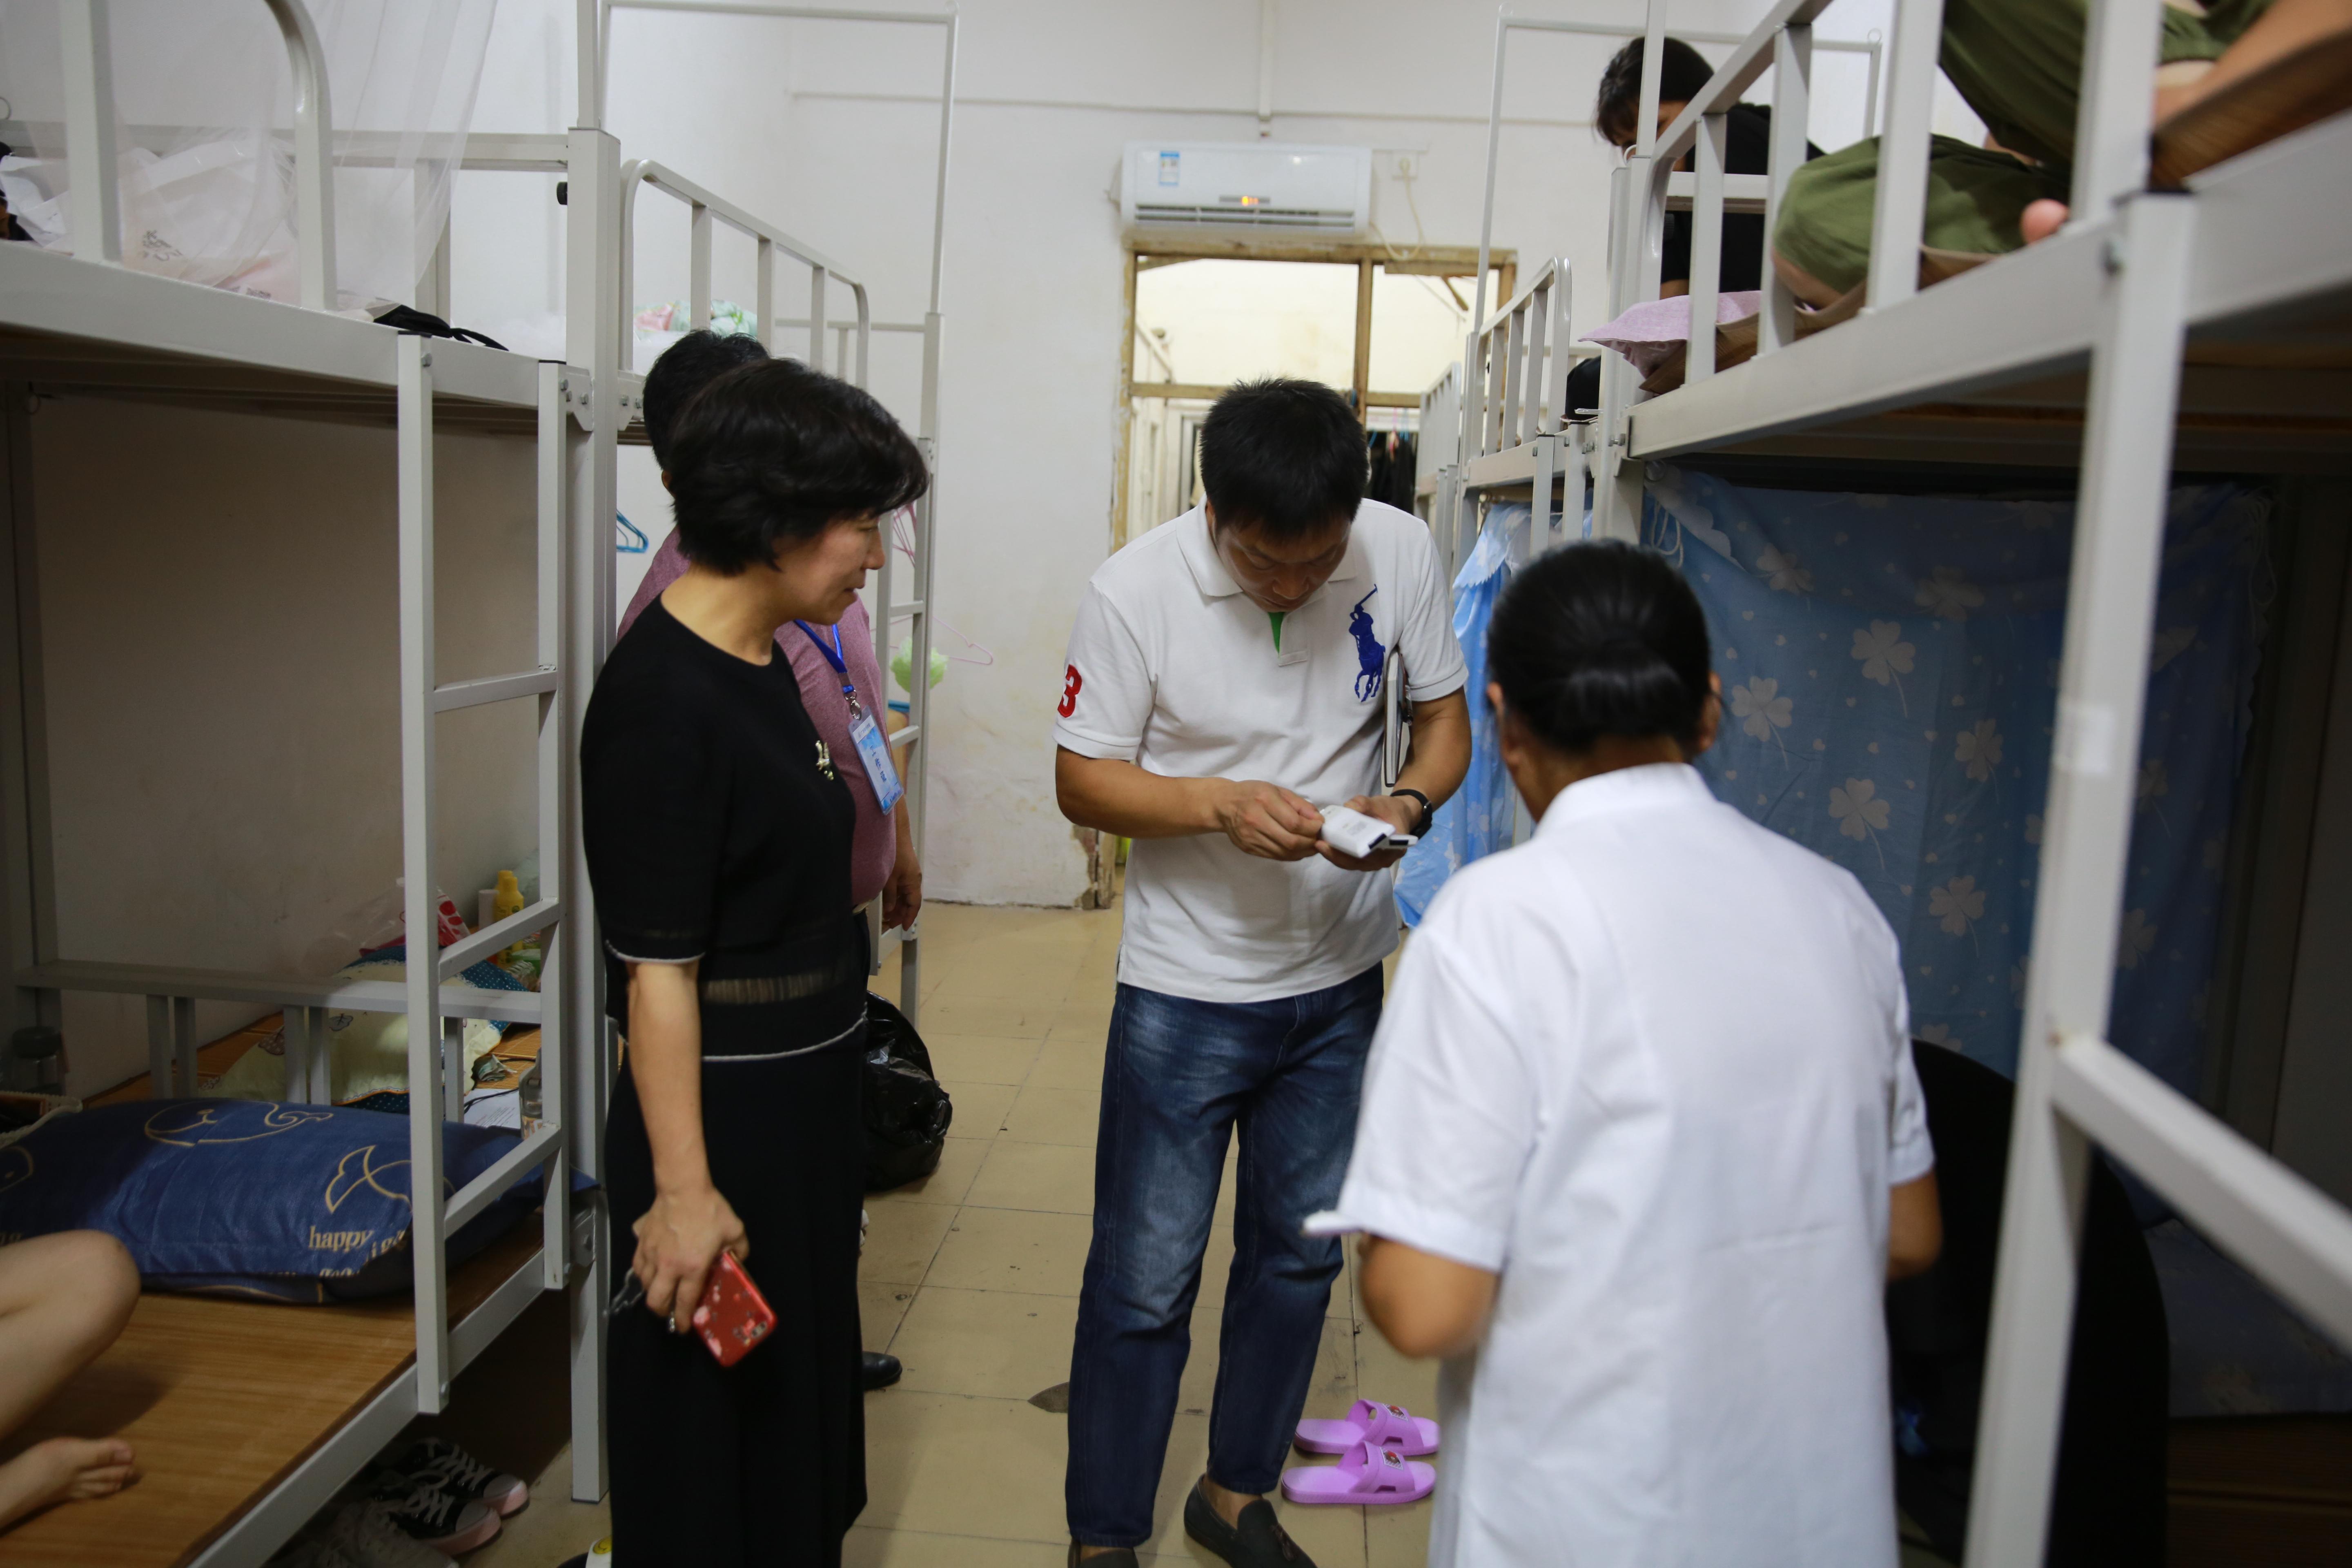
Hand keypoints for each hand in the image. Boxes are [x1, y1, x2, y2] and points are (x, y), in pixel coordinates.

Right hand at [631, 1182, 748, 1330]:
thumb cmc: (710, 1210)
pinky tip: (651, 1270)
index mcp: (692, 1267)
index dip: (682, 1319)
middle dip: (662, 1312)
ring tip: (662, 1290)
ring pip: (644, 1285)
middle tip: (670, 1311)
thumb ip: (738, 1251)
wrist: (682, 1188)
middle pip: (656, 1301)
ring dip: (652, 1292)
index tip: (683, 1328)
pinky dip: (643, 1273)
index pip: (684, 1302)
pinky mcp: (641, 1243)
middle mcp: (669, 1267)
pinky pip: (637, 1266)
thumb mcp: (734, 1231)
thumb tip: (737, 1262)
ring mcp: (652, 1255)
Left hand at [882, 848, 921, 929]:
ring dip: (896, 906)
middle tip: (888, 925)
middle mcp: (913, 880)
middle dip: (899, 914)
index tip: (903, 927)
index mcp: (913, 883)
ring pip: (904, 896)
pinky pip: (900, 888)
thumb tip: (889, 910)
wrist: (896, 833)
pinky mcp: (903, 871)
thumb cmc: (895, 853)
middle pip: (909, 902)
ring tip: (885, 916)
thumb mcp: (889, 877)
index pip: (913, 905)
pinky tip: (886, 902)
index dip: (908, 917)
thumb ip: (889, 895)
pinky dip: (894, 897)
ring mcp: (908, 875)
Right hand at [1213, 780, 1324, 860]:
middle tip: (1318, 838)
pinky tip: (1298, 849)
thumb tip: (1318, 819)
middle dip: (1310, 842)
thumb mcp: (1277, 790)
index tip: (1320, 826)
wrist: (1223, 805)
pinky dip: (1291, 855)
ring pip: (1284, 852)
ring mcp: (1251, 837)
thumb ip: (1299, 804)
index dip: (1312, 828)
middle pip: (1291, 841)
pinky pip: (1276, 856)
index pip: (1294, 823)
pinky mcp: (1249, 848)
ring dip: (1303, 851)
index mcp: (1264, 801)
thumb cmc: (1252, 793)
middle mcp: (1256, 820)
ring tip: (1311, 844)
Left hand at [1316, 793, 1417, 871]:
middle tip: (1319, 844)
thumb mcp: (1381, 803)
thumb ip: (1365, 804)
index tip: (1333, 844)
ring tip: (1319, 844)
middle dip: (1336, 854)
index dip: (1351, 851)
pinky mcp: (1366, 861)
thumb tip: (1348, 807)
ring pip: (1351, 864)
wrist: (1400, 815)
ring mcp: (1374, 862)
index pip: (1369, 854)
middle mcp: (1384, 860)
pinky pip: (1350, 861)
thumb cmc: (1392, 810)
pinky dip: (1338, 854)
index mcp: (1394, 847)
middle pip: (1357, 862)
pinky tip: (1326, 845)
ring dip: (1334, 856)